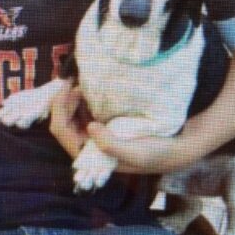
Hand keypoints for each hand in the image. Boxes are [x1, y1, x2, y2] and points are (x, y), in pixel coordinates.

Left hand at [49, 86, 204, 177]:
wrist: (174, 148)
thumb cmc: (154, 152)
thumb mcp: (134, 153)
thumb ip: (111, 145)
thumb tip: (90, 127)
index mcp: (89, 155)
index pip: (62, 130)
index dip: (59, 108)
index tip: (69, 86)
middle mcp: (87, 145)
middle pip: (61, 119)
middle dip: (63, 99)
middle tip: (74, 79)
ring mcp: (94, 133)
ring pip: (70, 113)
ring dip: (71, 96)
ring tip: (80, 80)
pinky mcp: (104, 124)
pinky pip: (83, 109)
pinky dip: (82, 97)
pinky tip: (89, 85)